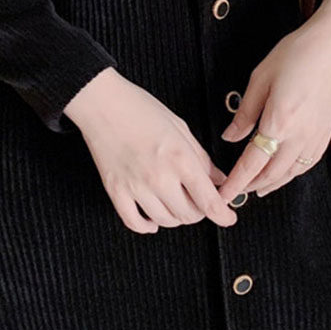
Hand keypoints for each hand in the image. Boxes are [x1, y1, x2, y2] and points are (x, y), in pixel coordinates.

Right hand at [65, 67, 238, 233]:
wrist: (102, 103)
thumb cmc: (140, 109)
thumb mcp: (180, 128)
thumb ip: (201, 158)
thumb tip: (218, 179)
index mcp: (180, 158)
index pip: (208, 200)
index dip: (223, 215)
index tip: (227, 218)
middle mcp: (159, 177)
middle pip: (188, 215)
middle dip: (199, 211)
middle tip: (198, 200)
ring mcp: (136, 187)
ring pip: (165, 221)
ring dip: (175, 217)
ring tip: (175, 202)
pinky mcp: (116, 191)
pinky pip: (134, 222)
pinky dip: (146, 226)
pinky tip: (152, 220)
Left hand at [215, 0, 330, 201]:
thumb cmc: (298, 54)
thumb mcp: (261, 78)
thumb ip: (245, 113)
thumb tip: (230, 137)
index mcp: (279, 122)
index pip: (252, 163)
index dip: (236, 182)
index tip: (223, 195)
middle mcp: (300, 136)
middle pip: (272, 174)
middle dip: (251, 186)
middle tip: (235, 193)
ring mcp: (317, 136)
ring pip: (292, 173)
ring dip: (272, 184)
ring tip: (256, 188)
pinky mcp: (328, 132)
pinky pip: (307, 163)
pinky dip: (292, 174)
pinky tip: (285, 172)